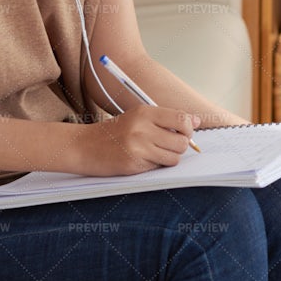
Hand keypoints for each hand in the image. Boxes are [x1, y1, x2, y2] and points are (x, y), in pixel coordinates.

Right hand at [75, 106, 199, 175]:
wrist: (83, 146)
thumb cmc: (114, 132)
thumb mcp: (138, 117)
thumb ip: (167, 118)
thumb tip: (196, 121)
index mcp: (145, 112)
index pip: (182, 119)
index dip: (188, 128)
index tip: (183, 132)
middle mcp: (142, 128)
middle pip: (182, 141)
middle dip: (180, 146)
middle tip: (167, 145)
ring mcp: (138, 147)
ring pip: (174, 157)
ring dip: (169, 158)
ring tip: (155, 153)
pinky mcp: (133, 164)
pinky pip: (159, 167)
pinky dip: (156, 166)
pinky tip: (142, 160)